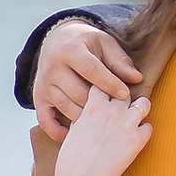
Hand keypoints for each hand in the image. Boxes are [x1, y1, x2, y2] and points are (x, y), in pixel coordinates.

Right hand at [31, 19, 143, 144]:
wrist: (57, 40)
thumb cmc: (87, 44)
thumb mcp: (104, 44)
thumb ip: (119, 61)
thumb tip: (137, 78)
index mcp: (70, 50)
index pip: (90, 70)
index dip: (109, 84)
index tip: (125, 95)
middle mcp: (53, 68)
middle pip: (79, 93)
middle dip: (100, 105)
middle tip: (117, 113)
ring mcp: (44, 85)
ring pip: (67, 108)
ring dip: (86, 118)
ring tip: (103, 123)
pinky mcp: (38, 98)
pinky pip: (46, 121)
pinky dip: (59, 132)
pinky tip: (76, 134)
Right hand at [48, 87, 152, 175]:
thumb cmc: (71, 160)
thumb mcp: (74, 132)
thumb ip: (84, 118)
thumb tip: (88, 114)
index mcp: (93, 106)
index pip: (103, 82)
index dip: (106, 87)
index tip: (108, 92)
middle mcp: (111, 110)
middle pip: (125, 90)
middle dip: (124, 96)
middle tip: (123, 106)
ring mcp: (126, 124)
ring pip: (144, 103)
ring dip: (140, 109)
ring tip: (135, 119)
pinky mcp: (137, 140)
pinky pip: (149, 127)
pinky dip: (144, 132)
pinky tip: (136, 139)